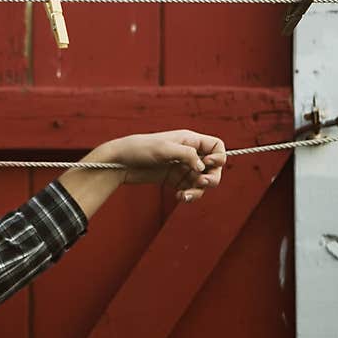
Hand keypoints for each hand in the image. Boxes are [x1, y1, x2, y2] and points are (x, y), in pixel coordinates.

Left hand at [104, 130, 226, 202]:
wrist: (118, 163)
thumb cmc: (139, 149)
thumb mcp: (164, 149)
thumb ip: (187, 155)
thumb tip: (204, 166)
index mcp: (189, 140)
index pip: (216, 146)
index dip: (219, 157)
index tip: (208, 164)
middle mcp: (188, 154)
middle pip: (214, 167)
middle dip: (212, 177)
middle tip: (201, 183)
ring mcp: (182, 168)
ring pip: (202, 181)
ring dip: (198, 191)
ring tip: (185, 195)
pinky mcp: (174, 180)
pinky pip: (190, 189)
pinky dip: (189, 195)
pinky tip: (179, 196)